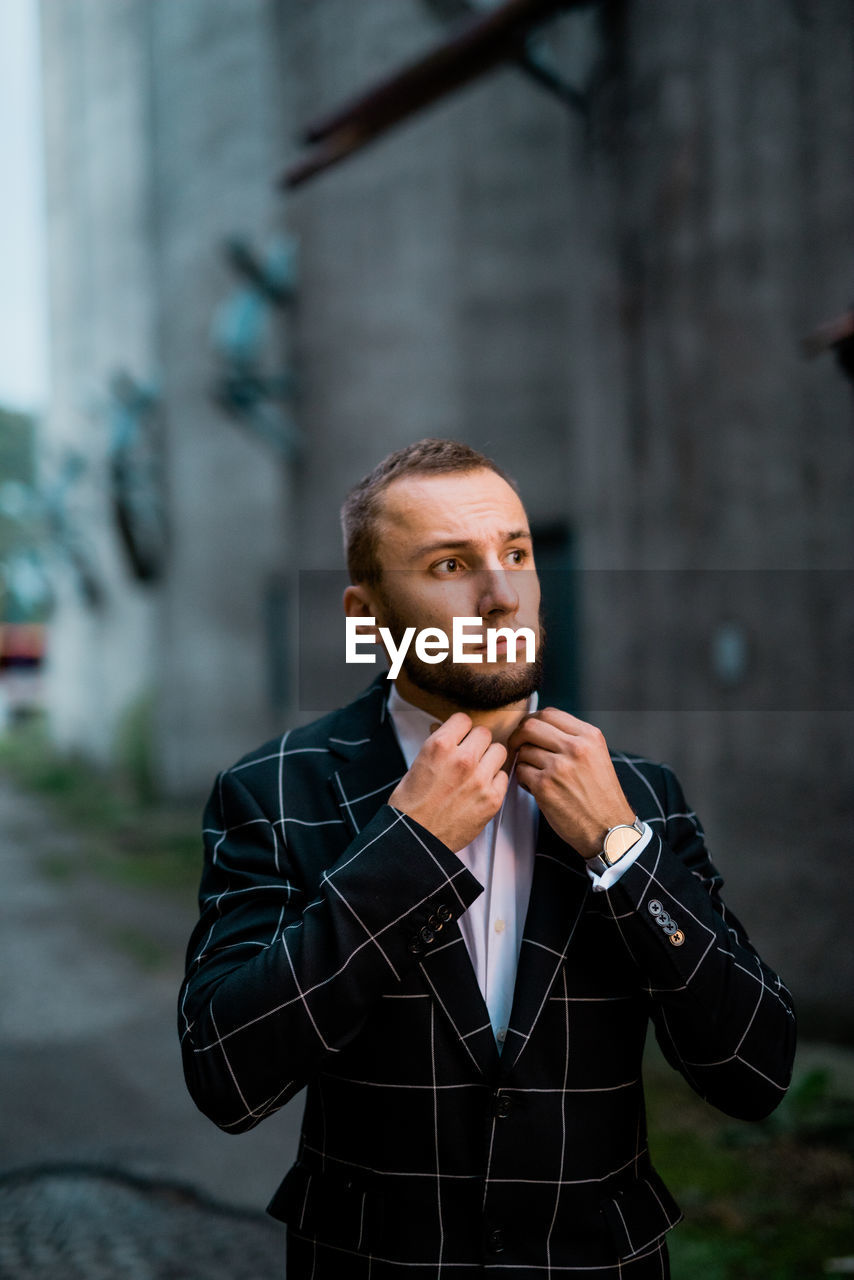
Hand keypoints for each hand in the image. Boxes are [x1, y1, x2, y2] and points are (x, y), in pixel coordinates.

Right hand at [389, 713, 507, 851]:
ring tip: (478, 770)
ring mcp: (480, 779)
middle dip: (476, 742)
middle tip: (469, 754)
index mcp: (439, 746)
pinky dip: (495, 780)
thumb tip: (451, 733)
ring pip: (499, 751)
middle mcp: (462, 759)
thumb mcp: (417, 764)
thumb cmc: (411, 805)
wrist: (417, 839)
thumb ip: (439, 747)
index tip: (460, 736)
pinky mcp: (492, 798)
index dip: (461, 728)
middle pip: (484, 733)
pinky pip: (504, 776)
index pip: (463, 719)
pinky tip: (481, 788)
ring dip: (489, 758)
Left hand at [507, 708, 633, 859]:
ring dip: (523, 762)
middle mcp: (575, 748)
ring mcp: (559, 766)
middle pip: (530, 725)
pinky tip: (535, 788)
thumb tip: (541, 727)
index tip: (529, 731)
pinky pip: (521, 772)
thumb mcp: (596, 756)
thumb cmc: (600, 796)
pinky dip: (523, 780)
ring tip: (535, 774)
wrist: (608, 828)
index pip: (550, 713)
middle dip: (518, 736)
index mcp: (589, 736)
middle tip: (518, 747)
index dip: (533, 721)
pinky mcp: (545, 786)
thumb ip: (573, 738)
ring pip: (523, 750)